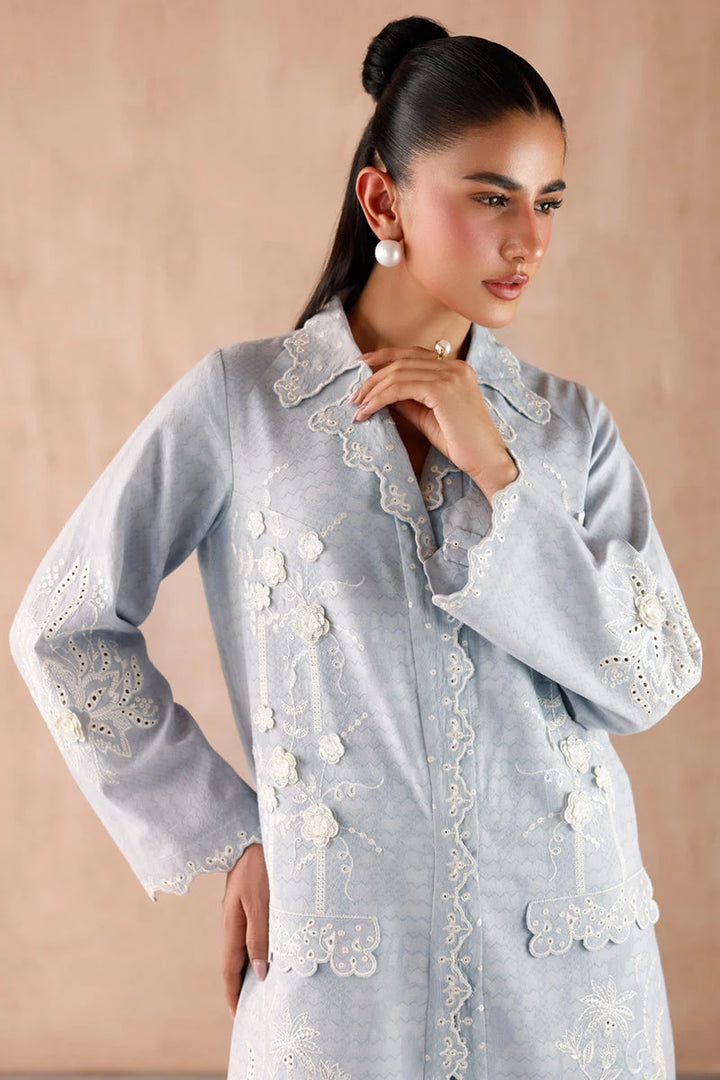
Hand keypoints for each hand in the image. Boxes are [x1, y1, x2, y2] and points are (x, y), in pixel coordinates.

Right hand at [221, 842, 269, 1015]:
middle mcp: (234, 921)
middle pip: (237, 960)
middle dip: (242, 985)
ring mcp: (241, 910)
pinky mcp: (250, 900)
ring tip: (264, 985)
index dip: (233, 994)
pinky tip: (270, 949)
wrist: (250, 834)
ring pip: (246, 945)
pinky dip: (259, 947)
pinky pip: (253, 931)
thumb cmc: (259, 867)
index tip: (238, 1016)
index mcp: (232, 925)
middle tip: (253, 1008)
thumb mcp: (260, 904)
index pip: (231, 969)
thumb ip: (259, 937)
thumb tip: (258, 973)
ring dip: (252, 966)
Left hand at [347, 346, 517, 499]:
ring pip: (398, 374)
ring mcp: (450, 376)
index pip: (412, 353)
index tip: (361, 363)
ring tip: (358, 408)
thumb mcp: (427, 416)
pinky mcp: (443, 390)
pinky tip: (368, 411)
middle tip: (354, 397)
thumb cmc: (460, 442)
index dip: (384, 355)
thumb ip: (407, 400)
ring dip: (372, 390)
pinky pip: (401, 388)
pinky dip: (380, 399)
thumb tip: (380, 393)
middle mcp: (454, 366)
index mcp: (455, 368)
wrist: (485, 460)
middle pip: (402, 362)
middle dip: (373, 378)